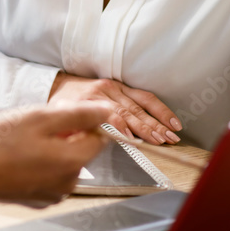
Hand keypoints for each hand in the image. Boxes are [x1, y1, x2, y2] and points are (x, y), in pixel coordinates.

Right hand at [0, 101, 108, 207]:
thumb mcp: (39, 117)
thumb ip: (78, 114)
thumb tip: (105, 111)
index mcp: (73, 161)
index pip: (99, 136)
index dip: (82, 120)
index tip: (60, 114)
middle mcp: (69, 182)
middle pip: (81, 150)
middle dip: (65, 134)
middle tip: (36, 125)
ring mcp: (54, 193)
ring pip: (65, 162)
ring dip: (51, 148)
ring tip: (24, 140)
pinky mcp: (40, 199)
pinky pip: (51, 175)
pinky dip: (41, 163)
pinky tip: (20, 156)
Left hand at [49, 72, 180, 144]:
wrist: (57, 83)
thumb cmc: (60, 106)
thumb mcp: (61, 120)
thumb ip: (74, 133)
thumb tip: (87, 147)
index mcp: (87, 101)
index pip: (109, 115)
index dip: (122, 128)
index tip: (132, 140)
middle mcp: (103, 92)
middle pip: (129, 111)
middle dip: (148, 127)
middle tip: (163, 140)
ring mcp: (114, 88)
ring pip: (140, 105)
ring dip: (158, 120)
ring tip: (172, 133)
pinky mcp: (121, 86)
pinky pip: (143, 96)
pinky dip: (159, 108)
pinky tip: (171, 119)